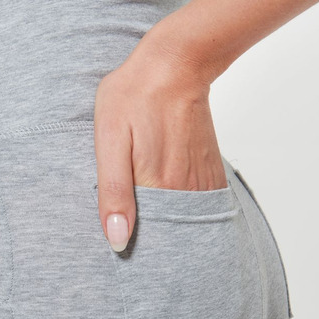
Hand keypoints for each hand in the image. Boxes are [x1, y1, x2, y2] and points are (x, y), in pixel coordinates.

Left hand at [93, 23, 226, 251]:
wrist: (173, 63)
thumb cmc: (132, 98)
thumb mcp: (109, 141)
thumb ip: (113, 193)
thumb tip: (117, 241)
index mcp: (159, 187)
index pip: (149, 240)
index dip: (134, 249)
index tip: (123, 254)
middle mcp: (186, 190)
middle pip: (170, 234)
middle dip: (152, 244)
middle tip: (132, 240)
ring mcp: (202, 180)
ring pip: (185, 221)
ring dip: (168, 228)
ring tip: (148, 224)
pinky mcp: (210, 170)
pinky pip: (199, 205)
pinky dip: (184, 213)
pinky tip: (167, 207)